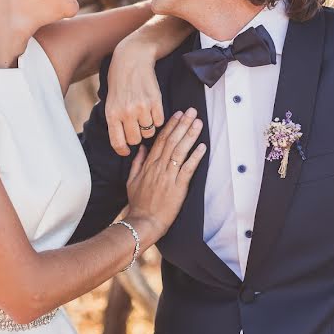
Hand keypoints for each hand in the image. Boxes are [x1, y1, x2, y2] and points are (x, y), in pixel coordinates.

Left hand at [106, 42, 164, 155]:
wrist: (132, 59)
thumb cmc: (119, 80)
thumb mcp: (110, 100)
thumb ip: (115, 119)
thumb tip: (122, 141)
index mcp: (112, 114)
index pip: (118, 142)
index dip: (123, 150)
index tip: (127, 150)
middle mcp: (126, 113)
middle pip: (135, 139)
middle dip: (136, 136)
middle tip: (136, 128)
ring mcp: (142, 107)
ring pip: (149, 132)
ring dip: (148, 127)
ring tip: (144, 116)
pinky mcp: (156, 102)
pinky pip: (159, 121)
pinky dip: (157, 119)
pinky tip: (152, 110)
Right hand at [124, 109, 205, 241]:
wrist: (143, 222)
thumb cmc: (138, 204)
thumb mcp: (131, 181)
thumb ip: (137, 163)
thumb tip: (142, 148)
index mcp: (148, 165)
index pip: (160, 140)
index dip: (170, 126)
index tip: (178, 114)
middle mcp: (159, 167)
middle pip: (172, 141)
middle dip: (182, 124)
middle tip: (191, 112)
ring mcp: (168, 176)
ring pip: (180, 151)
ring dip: (190, 135)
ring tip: (198, 123)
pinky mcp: (178, 187)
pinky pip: (188, 168)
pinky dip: (195, 157)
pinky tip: (202, 146)